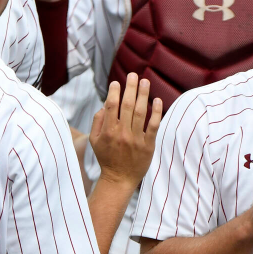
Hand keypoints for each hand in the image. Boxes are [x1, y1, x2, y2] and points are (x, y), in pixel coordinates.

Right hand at [90, 73, 160, 188]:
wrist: (119, 179)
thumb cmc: (106, 157)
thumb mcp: (94, 141)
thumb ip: (97, 122)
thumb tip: (105, 105)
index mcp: (108, 131)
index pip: (111, 106)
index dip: (114, 91)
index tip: (117, 82)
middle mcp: (122, 133)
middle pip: (127, 105)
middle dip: (130, 87)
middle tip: (133, 75)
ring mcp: (136, 139)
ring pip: (140, 112)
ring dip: (143, 95)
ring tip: (145, 81)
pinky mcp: (148, 145)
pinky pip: (153, 125)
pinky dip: (156, 112)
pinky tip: (157, 100)